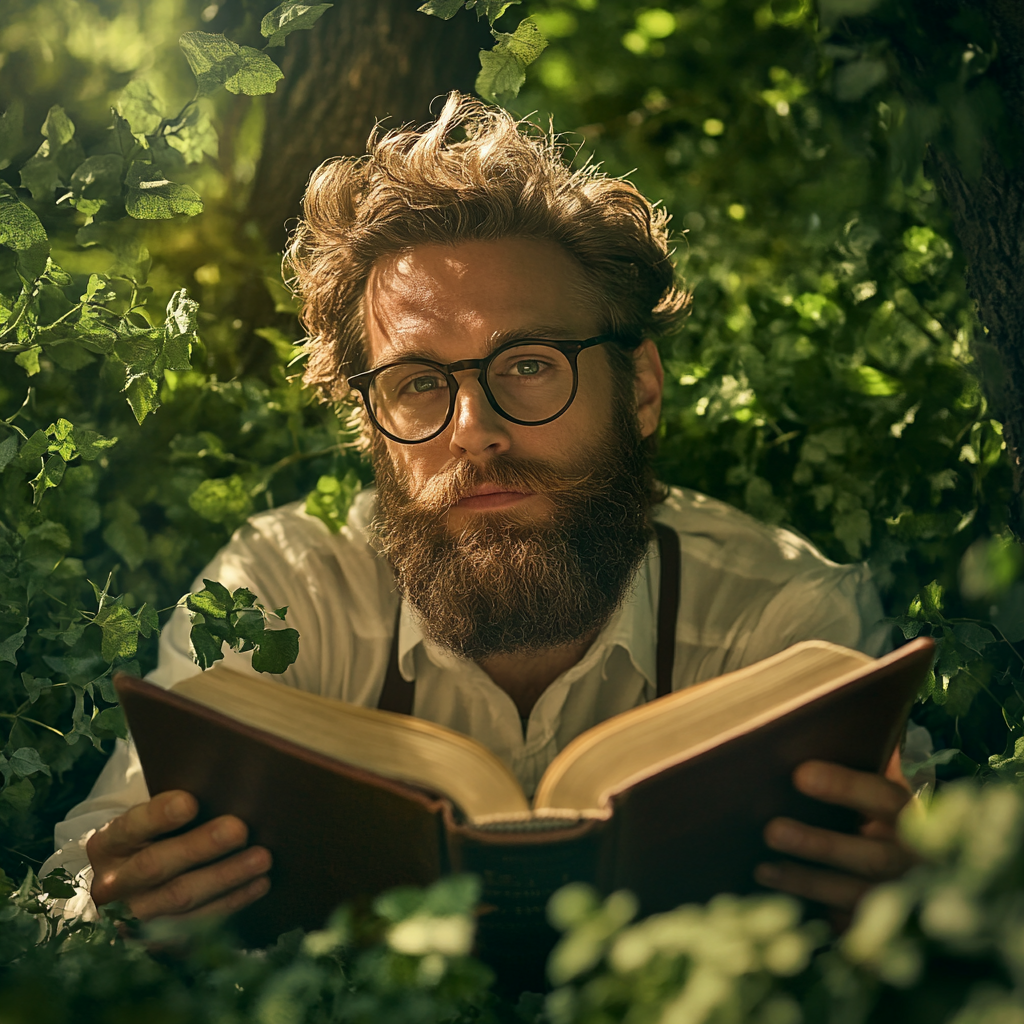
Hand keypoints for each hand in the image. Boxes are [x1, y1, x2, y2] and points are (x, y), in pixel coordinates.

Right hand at [87, 790, 271, 921]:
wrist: (132, 890)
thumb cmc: (153, 840)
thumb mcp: (148, 824)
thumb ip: (173, 810)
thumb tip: (223, 792)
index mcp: (107, 845)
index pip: (130, 828)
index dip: (158, 816)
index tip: (190, 802)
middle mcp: (113, 884)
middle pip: (156, 865)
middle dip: (201, 847)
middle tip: (239, 830)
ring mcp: (135, 916)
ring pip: (181, 897)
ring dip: (225, 877)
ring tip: (262, 858)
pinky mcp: (160, 940)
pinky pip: (200, 923)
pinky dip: (233, 901)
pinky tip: (259, 883)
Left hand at [754, 747, 915, 925]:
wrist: (929, 873)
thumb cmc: (888, 817)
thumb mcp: (886, 793)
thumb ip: (862, 769)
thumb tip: (818, 728)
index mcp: (915, 816)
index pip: (883, 797)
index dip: (844, 787)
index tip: (799, 775)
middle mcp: (914, 860)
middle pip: (871, 857)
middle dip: (819, 845)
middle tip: (772, 830)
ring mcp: (902, 897)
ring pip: (855, 895)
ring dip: (806, 882)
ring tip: (763, 868)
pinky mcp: (886, 925)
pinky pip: (851, 924)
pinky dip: (814, 916)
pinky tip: (777, 905)